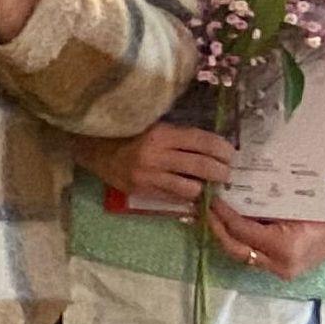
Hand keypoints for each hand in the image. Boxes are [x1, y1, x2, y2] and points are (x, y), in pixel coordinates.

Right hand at [78, 123, 236, 206]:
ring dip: (206, 187)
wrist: (94, 149)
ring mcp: (148, 176)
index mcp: (162, 133)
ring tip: (209, 184)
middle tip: (226, 172)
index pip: (203, 141)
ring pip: (191, 187)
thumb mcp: (155, 126)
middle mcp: (156, 155)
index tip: (230, 154)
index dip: (223, 149)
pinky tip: (191, 192)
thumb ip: (180, 136)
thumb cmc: (128, 133)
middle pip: (202, 165)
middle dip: (222, 171)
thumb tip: (213, 147)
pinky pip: (174, 197)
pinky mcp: (142, 190)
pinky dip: (187, 196)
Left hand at [207, 201, 324, 280]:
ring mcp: (282, 269)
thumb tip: (233, 192)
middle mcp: (281, 264)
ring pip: (242, 254)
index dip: (223, 215)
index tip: (212, 199)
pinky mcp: (283, 268)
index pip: (242, 231)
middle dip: (216, 228)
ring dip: (226, 235)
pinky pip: (254, 255)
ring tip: (214, 216)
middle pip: (235, 249)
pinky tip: (232, 224)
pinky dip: (241, 240)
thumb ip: (266, 203)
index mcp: (286, 247)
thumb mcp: (297, 201)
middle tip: (205, 209)